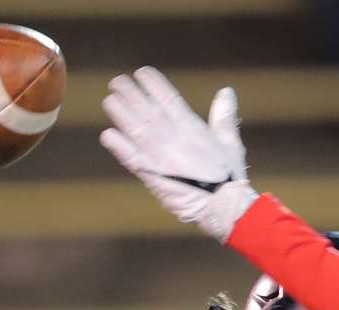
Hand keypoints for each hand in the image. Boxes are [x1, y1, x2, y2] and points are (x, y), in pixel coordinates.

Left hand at [100, 66, 256, 241]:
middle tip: (117, 81)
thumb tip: (226, 91)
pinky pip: (130, 158)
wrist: (221, 207)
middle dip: (131, 94)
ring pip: (135, 130)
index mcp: (192, 129)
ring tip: (109, 100)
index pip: (168, 98)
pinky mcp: (152, 176)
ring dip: (121, 114)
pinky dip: (118, 147)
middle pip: (147, 110)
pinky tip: (108, 135)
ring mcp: (160, 157)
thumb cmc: (229, 177)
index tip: (142, 72)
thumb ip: (224, 117)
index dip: (153, 84)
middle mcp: (173, 139)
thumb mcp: (230, 143)